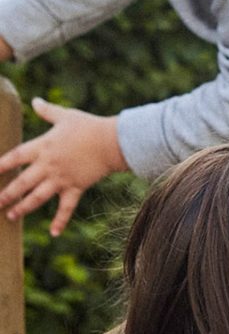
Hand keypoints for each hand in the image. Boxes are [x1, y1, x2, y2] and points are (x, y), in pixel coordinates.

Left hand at [0, 98, 126, 235]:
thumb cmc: (89, 127)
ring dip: (23, 207)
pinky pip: (66, 207)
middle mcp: (48, 165)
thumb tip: (35, 100)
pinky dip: (60, 220)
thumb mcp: (66, 116)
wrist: (112, 142)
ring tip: (11, 216)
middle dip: (7, 194)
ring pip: (38, 197)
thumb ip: (48, 111)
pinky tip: (53, 233)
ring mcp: (62, 178)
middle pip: (22, 182)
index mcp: (43, 146)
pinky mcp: (76, 187)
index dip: (0, 165)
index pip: (15, 157)